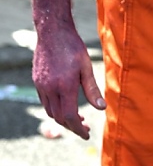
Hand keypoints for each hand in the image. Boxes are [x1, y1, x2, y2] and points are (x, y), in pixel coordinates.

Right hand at [32, 26, 105, 140]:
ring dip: (62, 118)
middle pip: (58, 117)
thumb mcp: (86, 67)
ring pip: (50, 110)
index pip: (69, 116)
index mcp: (64, 86)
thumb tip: (102, 108)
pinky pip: (45, 101)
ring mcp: (41, 85)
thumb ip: (92, 89)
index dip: (78, 128)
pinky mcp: (37, 81)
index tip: (87, 134)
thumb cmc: (73, 47)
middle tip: (85, 127)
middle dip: (71, 126)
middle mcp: (50, 88)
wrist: (52, 31)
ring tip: (77, 117)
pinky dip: (55, 107)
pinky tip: (65, 103)